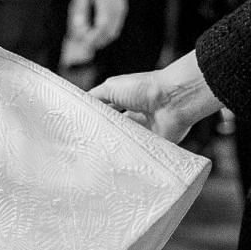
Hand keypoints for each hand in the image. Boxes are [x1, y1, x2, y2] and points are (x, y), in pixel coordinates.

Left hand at [69, 0, 127, 50]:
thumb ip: (79, 9)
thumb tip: (77, 26)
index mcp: (107, 5)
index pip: (101, 29)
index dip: (91, 38)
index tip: (81, 41)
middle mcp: (117, 10)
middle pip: (109, 34)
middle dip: (96, 41)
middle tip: (82, 42)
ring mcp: (121, 9)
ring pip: (113, 32)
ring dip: (101, 38)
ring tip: (87, 37)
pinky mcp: (121, 8)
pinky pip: (115, 26)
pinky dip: (106, 32)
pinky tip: (95, 30)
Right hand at [90, 51, 220, 143]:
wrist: (171, 100)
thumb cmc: (143, 88)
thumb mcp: (111, 88)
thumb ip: (95, 98)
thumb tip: (80, 106)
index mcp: (125, 101)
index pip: (106, 114)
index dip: (94, 121)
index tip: (79, 132)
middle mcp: (135, 117)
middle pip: (115, 131)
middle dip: (103, 137)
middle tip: (87, 149)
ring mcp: (145, 132)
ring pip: (125, 144)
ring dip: (115, 147)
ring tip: (99, 156)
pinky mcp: (155, 145)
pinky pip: (140, 154)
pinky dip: (131, 156)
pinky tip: (117, 162)